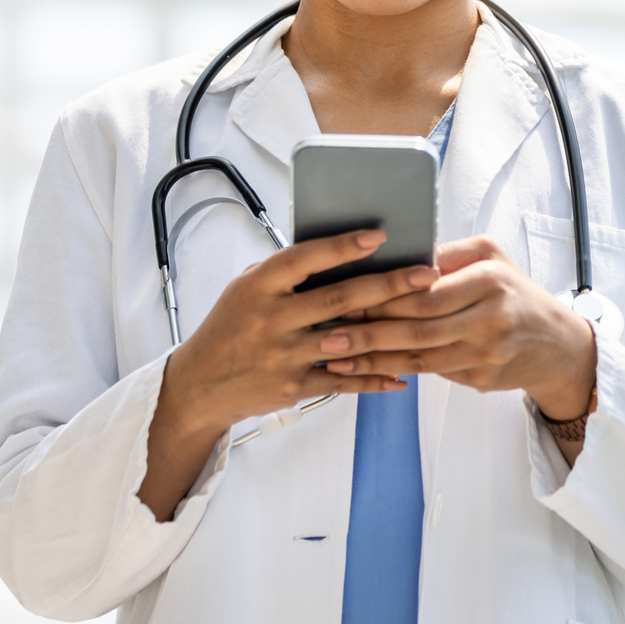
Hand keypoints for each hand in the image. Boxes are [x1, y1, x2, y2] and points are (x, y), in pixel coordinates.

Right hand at [139, 229, 434, 519]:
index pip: (304, 258)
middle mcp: (271, 320)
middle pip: (339, 299)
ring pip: (347, 340)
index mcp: (258, 287)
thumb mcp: (245, 289)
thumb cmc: (230, 327)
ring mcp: (283, 356)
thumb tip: (336, 247)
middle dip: (388, 284)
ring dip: (389, 330)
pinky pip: (342, 381)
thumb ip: (285, 272)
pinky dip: (373, 378)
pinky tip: (400, 374)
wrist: (199, 385)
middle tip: (426, 274)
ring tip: (426, 318)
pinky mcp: (293, 387)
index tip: (379, 236)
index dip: (343, 246)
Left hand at [316, 236, 596, 423]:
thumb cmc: (516, 293)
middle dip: (368, 331)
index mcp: (489, 281)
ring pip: (419, 357)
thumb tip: (397, 251)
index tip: (345, 297)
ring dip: (372, 359)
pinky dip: (395, 372)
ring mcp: (486, 353)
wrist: (558, 344)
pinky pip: (431, 374)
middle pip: (418, 327)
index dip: (383, 297)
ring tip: (333, 356)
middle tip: (327, 332)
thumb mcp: (491, 258)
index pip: (425, 291)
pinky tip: (366, 371)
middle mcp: (490, 317)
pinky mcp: (481, 379)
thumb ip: (446, 255)